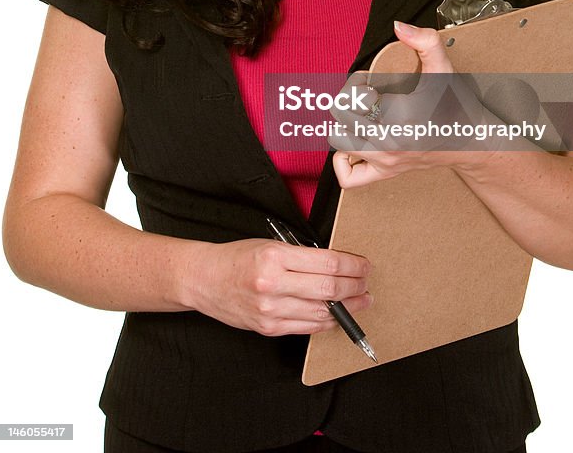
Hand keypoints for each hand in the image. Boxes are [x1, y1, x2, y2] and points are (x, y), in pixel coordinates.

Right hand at [182, 237, 371, 335]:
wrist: (205, 279)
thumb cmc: (239, 257)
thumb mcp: (271, 244)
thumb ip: (302, 256)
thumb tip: (338, 265)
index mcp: (274, 256)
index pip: (326, 263)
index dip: (352, 266)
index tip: (364, 265)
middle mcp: (272, 284)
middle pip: (328, 289)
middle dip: (355, 287)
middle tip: (366, 284)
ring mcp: (270, 310)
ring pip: (321, 313)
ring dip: (347, 308)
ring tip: (361, 301)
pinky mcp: (268, 328)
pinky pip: (307, 327)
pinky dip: (326, 322)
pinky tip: (338, 316)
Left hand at [332, 21, 490, 187]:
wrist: (472, 141)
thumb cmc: (456, 104)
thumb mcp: (442, 68)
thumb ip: (425, 41)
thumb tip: (398, 26)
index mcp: (398, 115)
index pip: (352, 97)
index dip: (357, 82)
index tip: (372, 81)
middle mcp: (388, 142)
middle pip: (340, 118)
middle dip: (350, 100)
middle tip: (368, 96)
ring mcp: (386, 161)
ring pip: (339, 143)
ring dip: (345, 125)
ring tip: (364, 116)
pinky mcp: (386, 173)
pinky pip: (349, 178)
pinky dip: (345, 161)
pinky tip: (358, 143)